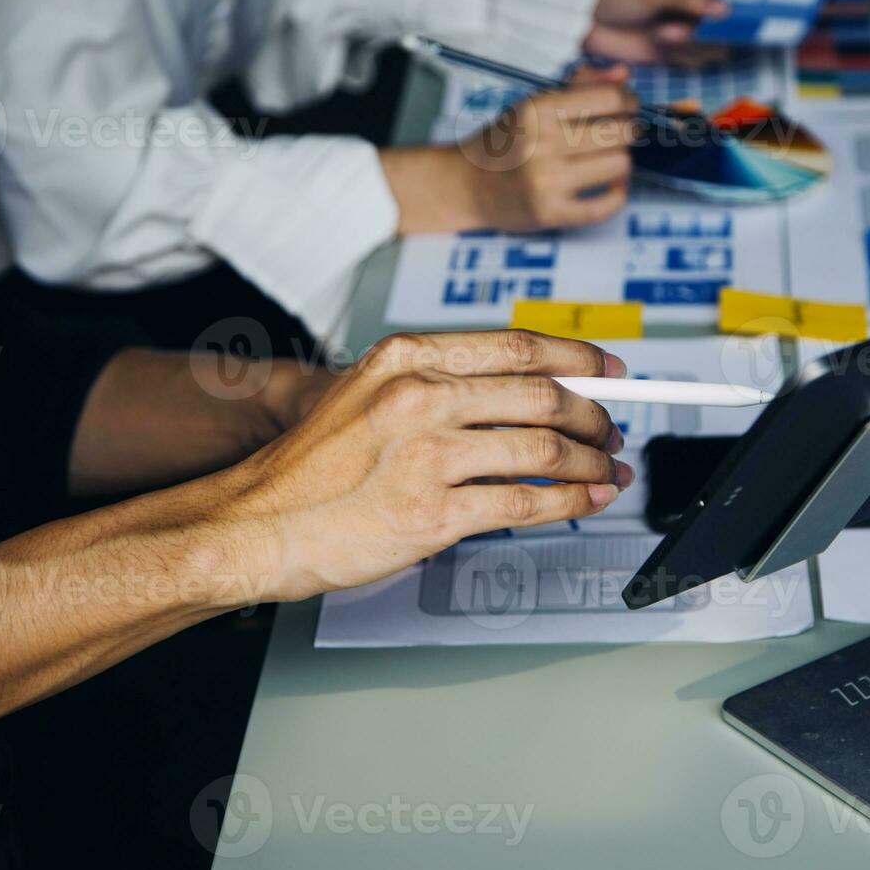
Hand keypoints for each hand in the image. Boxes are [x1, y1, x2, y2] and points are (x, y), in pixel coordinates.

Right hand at [221, 330, 632, 600]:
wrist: (257, 523)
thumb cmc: (312, 468)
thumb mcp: (369, 394)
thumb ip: (439, 385)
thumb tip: (526, 393)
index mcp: (407, 358)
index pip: (517, 346)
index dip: (578, 357)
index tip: (608, 371)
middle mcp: (419, 397)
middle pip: (542, 395)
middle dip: (595, 416)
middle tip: (612, 431)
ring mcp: (427, 455)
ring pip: (545, 449)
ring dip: (592, 463)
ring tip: (607, 472)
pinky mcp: (432, 513)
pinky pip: (525, 503)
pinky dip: (569, 502)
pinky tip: (585, 501)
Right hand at [457, 67, 637, 230]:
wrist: (465, 186)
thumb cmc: (504, 143)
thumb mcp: (533, 105)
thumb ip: (579, 86)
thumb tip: (624, 74)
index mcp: (537, 110)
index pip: (609, 98)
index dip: (629, 100)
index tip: (627, 106)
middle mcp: (541, 144)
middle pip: (619, 133)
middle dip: (628, 131)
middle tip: (619, 134)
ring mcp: (546, 181)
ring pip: (619, 166)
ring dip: (621, 162)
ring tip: (608, 159)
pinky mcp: (550, 213)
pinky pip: (605, 206)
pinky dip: (617, 194)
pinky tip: (610, 185)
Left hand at [585, 0, 729, 65]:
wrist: (587, 19)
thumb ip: (691, 1)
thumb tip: (726, 9)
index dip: (738, 11)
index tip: (729, 22)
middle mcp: (700, 7)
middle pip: (728, 28)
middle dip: (708, 32)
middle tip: (679, 29)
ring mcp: (689, 32)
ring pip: (713, 47)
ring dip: (692, 45)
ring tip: (662, 34)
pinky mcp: (675, 54)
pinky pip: (694, 61)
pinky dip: (681, 57)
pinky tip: (659, 43)